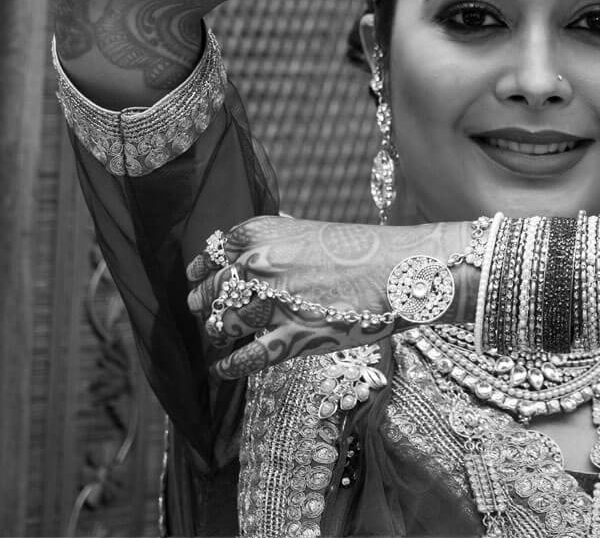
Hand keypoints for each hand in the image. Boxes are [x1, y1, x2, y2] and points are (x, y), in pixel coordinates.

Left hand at [186, 216, 395, 379]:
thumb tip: (252, 247)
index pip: (212, 255)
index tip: (199, 279)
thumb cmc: (362, 250)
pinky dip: (227, 366)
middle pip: (210, 292)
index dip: (203, 270)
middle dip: (203, 303)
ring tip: (219, 336)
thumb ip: (277, 237)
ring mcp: (271, 304)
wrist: (399, 271)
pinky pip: (244, 359)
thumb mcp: (310, 231)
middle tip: (203, 311)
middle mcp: (258, 266)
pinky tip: (222, 368)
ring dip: (216, 332)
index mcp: (259, 234)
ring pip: (221, 325)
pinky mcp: (290, 339)